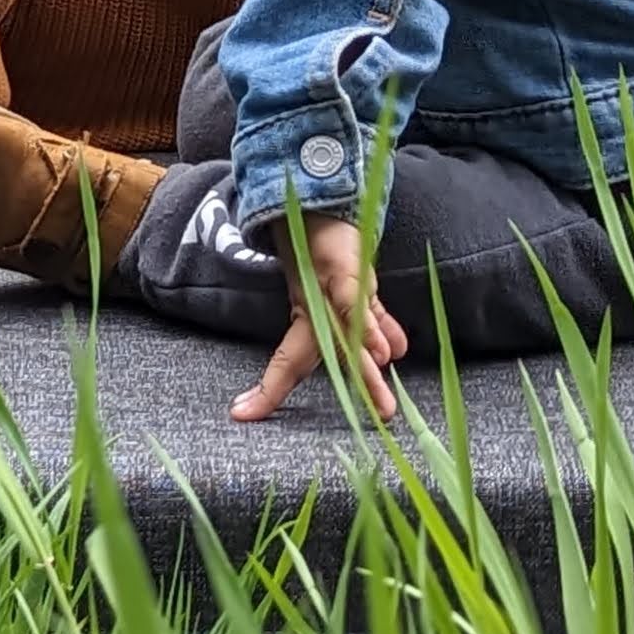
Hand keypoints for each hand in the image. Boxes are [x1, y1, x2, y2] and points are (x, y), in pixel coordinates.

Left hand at [232, 215, 406, 422]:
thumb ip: (371, 321)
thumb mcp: (352, 291)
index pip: (291, 361)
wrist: (320, 202)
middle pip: (320, 356)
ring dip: (362, 370)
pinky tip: (384, 352)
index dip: (269, 389)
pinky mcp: (345, 267)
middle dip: (313, 397)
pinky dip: (370, 327)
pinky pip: (355, 301)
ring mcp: (332, 288)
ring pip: (343, 335)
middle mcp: (317, 307)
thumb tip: (393, 354)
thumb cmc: (331, 251)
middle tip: (322, 431)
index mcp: (310, 316)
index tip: (240, 414)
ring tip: (381, 405)